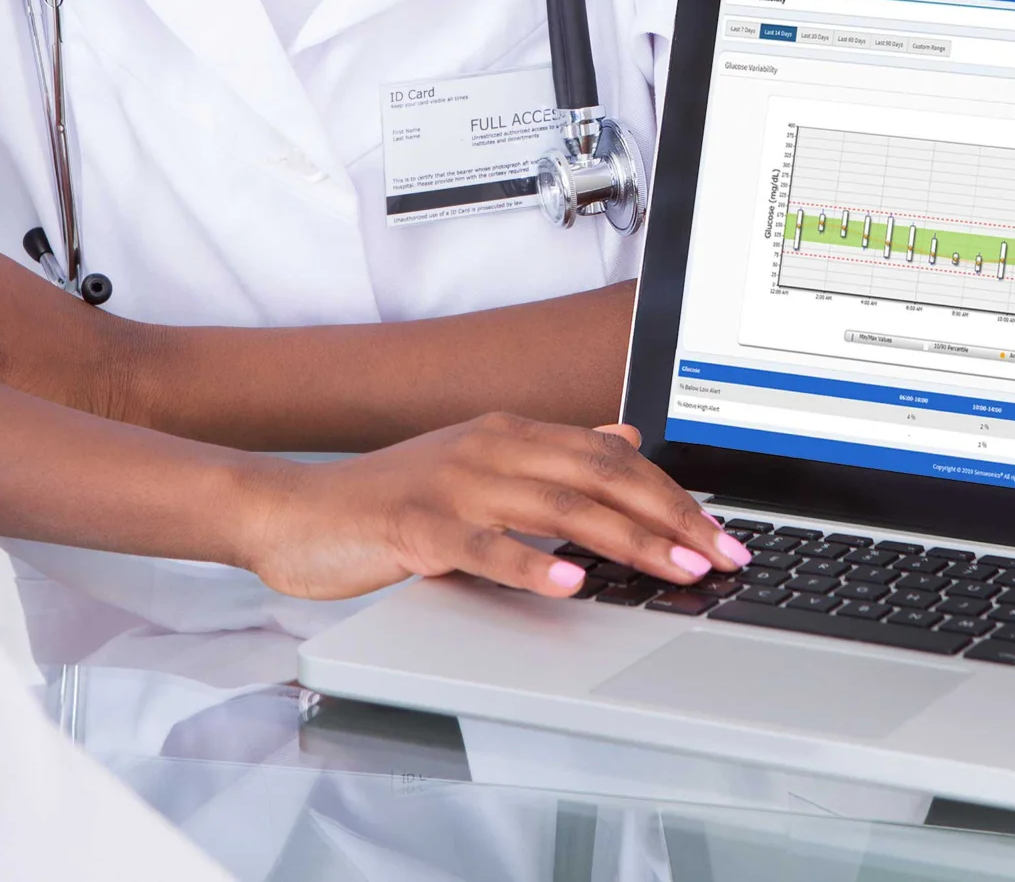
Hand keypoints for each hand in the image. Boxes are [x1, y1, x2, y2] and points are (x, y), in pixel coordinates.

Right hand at [228, 416, 750, 601]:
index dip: (672, 494)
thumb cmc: (388, 499)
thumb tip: (625, 437)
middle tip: (719, 556)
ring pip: (557, 505)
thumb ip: (552, 453)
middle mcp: (489, 448)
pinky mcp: (417, 527)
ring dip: (623, 539)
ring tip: (673, 567)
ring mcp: (453, 484)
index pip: (611, 457)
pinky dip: (531, 562)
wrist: (295, 510)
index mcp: (508, 433)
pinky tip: (570, 582)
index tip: (720, 534)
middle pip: (598, 477)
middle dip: (669, 518)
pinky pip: (484, 546)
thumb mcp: (478, 463)